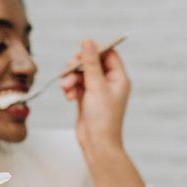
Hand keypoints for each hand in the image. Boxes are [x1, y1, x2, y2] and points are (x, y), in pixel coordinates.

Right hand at [63, 39, 130, 156]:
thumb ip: (91, 63)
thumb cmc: (103, 118)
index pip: (108, 54)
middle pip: (92, 62)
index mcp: (119, 78)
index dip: (95, 50)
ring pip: (81, 74)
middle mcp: (109, 83)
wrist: (97, 144)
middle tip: (69, 68)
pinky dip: (70, 88)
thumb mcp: (96, 87)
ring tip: (66, 88)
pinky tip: (68, 97)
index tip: (81, 51)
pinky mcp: (86, 99)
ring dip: (71, 78)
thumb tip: (88, 42)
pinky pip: (76, 85)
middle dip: (78, 65)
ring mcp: (97, 91)